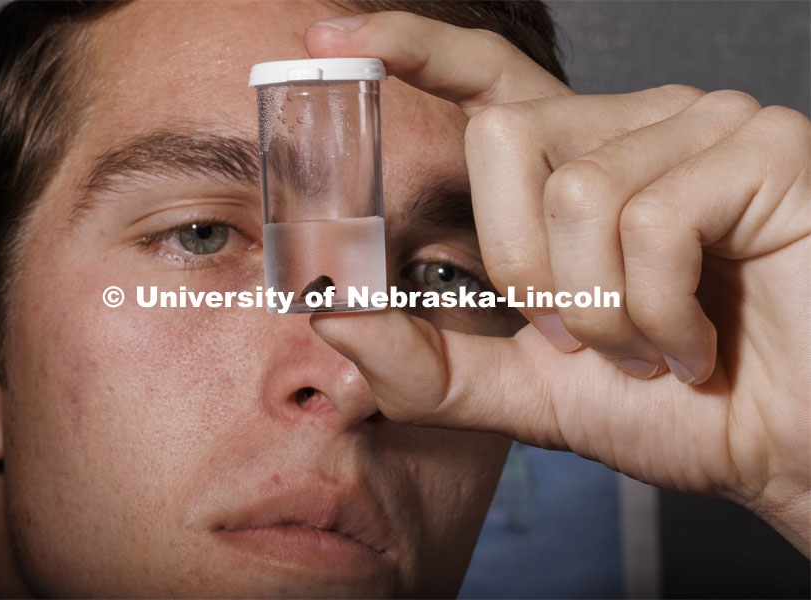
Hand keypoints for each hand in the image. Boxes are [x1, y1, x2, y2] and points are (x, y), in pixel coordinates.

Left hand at [304, 12, 810, 553]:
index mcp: (576, 163)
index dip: (411, 49)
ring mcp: (701, 124)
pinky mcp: (763, 146)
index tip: (330, 36)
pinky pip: (652, 219)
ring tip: (653, 348)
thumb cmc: (669, 409)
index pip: (485, 80)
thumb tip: (328, 309)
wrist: (783, 448)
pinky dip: (659, 311)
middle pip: (504, 137)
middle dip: (524, 267)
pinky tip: (695, 343)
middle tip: (580, 332)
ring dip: (602, 312)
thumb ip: (426, 360)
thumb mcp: (525, 387)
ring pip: (576, 190)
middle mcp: (633, 125)